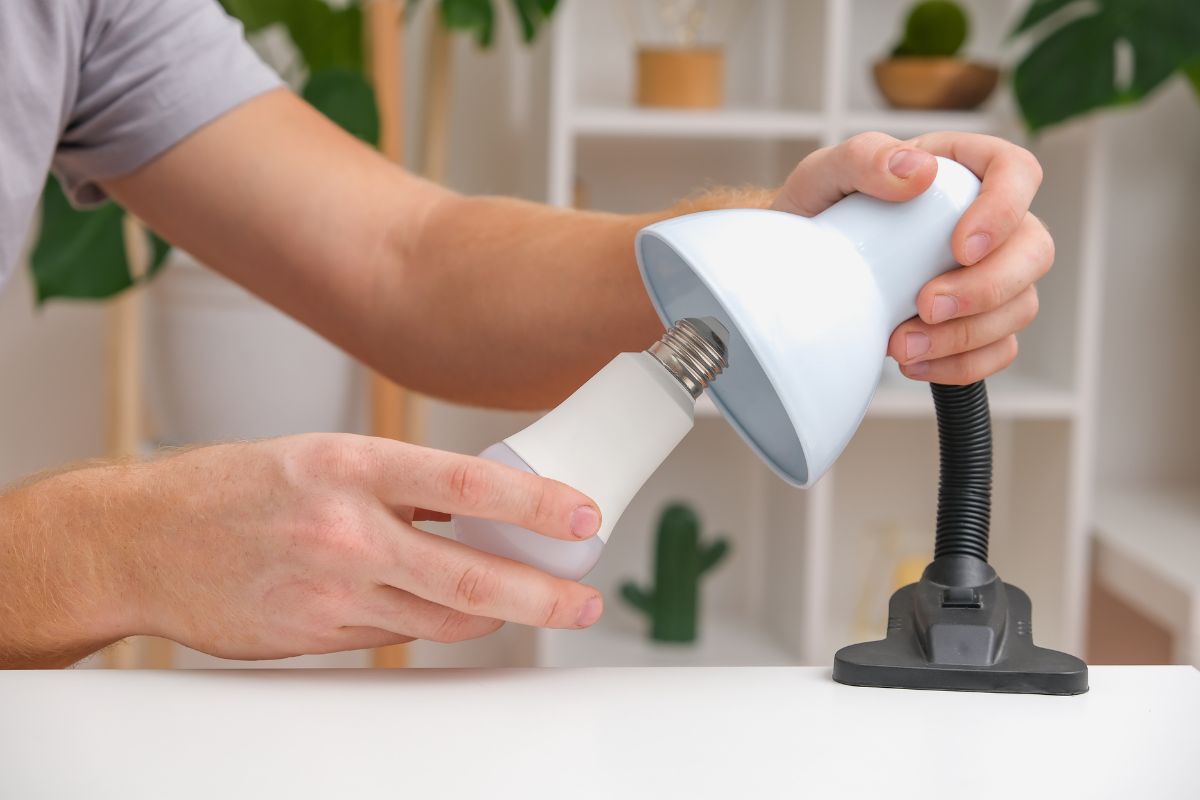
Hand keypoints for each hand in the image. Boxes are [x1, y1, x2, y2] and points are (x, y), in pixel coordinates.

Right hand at [8, 434, 604, 664]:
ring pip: (440, 616)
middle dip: (541, 593)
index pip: (467, 484)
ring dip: (494, 613)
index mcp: (349, 466)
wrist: (140, 542)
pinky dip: (429, 621)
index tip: (582, 516)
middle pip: (468, 573)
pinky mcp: (316, 637)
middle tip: (584, 597)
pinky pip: (395, 635)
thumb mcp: (318, 457)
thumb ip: (396, 485)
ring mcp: (330, 591)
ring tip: (532, 602)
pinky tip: (442, 607)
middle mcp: (345, 530)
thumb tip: (472, 505)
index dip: (536, 503)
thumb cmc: (230, 490)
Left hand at [772, 131, 1051, 383]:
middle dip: (988, 288)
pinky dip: (963, 365)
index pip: (1017, 173)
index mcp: (963, 170)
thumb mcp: (825, 173)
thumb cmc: (822, 211)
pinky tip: (915, 364)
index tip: (960, 247)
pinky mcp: (976, 321)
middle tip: (927, 306)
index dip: (1005, 210)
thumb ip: (865, 157)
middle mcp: (988, 221)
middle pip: (1033, 250)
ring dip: (967, 335)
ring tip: (902, 345)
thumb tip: (917, 172)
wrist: (802, 269)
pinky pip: (999, 349)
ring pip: (1020, 306)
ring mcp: (989, 274)